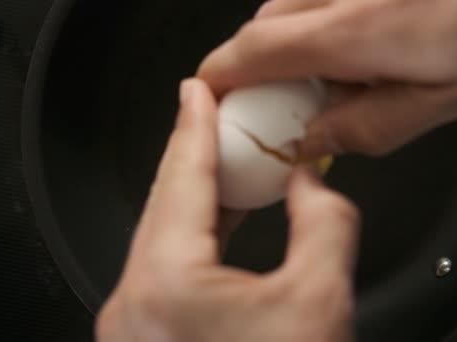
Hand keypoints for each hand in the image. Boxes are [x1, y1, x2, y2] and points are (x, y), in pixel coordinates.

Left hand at [95, 79, 359, 341]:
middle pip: (163, 206)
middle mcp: (134, 306)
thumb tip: (310, 186)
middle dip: (192, 154)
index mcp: (166, 287)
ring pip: (160, 237)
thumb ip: (324, 225)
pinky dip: (193, 235)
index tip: (198, 93)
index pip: (183, 182)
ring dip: (194, 195)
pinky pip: (163, 268)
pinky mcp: (147, 339)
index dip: (196, 128)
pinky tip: (218, 218)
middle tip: (212, 115)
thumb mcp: (322, 302)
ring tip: (221, 157)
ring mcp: (132, 327)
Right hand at [198, 0, 456, 156]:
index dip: (221, 75)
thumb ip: (371, 127)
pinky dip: (321, 20)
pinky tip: (357, 40)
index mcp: (363, 29)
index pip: (258, 49)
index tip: (209, 98)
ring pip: (293, 3)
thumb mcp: (449, 103)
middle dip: (257, 66)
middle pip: (267, 23)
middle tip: (281, 105)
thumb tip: (317, 140)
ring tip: (335, 78)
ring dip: (292, 43)